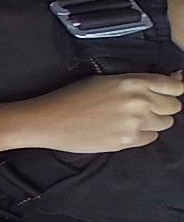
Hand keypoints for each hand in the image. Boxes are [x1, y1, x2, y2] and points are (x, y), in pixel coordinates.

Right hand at [21, 72, 183, 153]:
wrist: (49, 120)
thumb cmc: (72, 97)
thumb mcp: (106, 80)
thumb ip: (137, 83)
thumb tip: (172, 82)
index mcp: (134, 83)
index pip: (174, 87)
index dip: (175, 89)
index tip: (170, 92)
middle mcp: (139, 102)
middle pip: (173, 106)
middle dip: (163, 106)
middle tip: (146, 107)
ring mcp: (134, 124)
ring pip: (165, 124)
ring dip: (154, 121)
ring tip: (133, 120)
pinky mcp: (126, 142)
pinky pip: (150, 138)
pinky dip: (142, 135)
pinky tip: (125, 130)